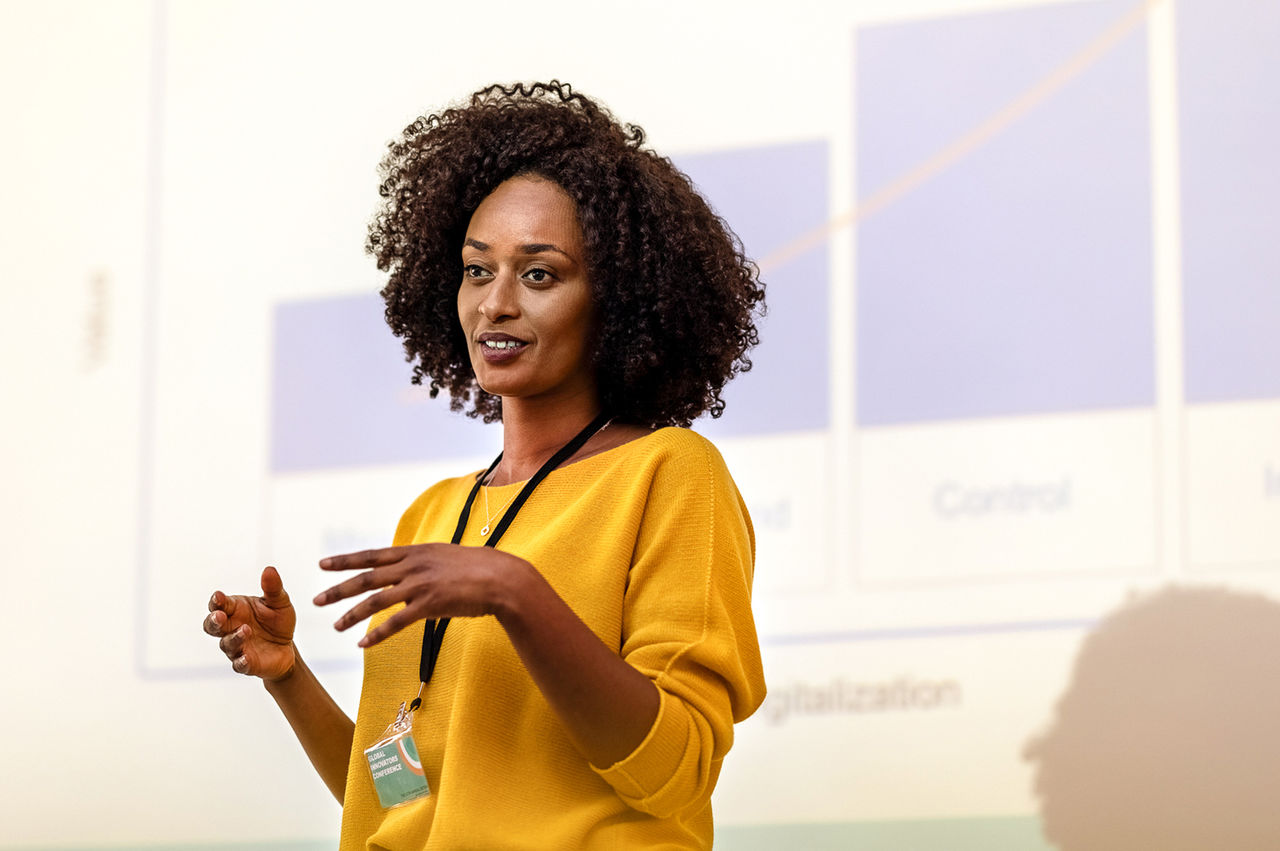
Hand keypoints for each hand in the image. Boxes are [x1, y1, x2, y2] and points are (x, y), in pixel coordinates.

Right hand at [204, 566, 297, 680]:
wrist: (287, 646)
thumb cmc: (277, 621)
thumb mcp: (279, 602)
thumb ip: (273, 588)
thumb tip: (269, 569)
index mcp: (235, 609)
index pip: (218, 604)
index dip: (216, 601)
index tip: (218, 597)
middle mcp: (230, 628)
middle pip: (211, 625)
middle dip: (213, 620)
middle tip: (219, 616)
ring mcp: (236, 647)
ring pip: (226, 644)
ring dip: (234, 637)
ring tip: (246, 630)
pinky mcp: (246, 663)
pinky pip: (239, 664)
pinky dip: (241, 661)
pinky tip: (246, 657)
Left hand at [314, 543, 529, 647]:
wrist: (502, 578)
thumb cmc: (477, 569)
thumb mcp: (444, 556)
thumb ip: (422, 561)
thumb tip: (407, 566)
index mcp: (414, 551)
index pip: (371, 555)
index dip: (345, 560)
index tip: (323, 564)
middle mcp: (412, 565)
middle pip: (366, 577)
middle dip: (338, 589)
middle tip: (316, 600)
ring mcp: (419, 584)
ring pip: (375, 600)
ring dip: (352, 615)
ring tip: (335, 626)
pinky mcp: (430, 604)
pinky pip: (396, 622)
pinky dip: (377, 634)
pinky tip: (363, 645)